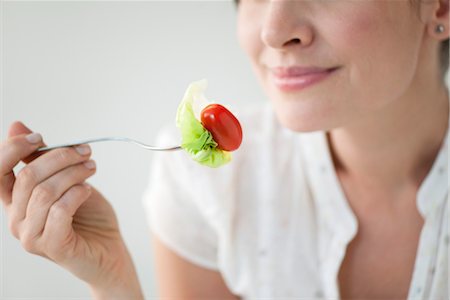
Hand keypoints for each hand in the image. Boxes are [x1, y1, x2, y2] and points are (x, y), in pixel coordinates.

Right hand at [0, 121, 142, 298]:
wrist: (108, 247)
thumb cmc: (87, 214)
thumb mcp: (64, 180)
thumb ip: (40, 159)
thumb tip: (17, 125)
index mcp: (14, 201)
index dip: (13, 149)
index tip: (40, 137)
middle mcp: (16, 219)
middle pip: (28, 177)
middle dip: (60, 157)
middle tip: (85, 151)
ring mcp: (31, 236)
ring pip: (45, 192)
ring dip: (74, 173)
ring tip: (91, 167)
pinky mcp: (52, 246)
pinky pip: (59, 211)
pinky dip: (77, 194)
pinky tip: (87, 190)